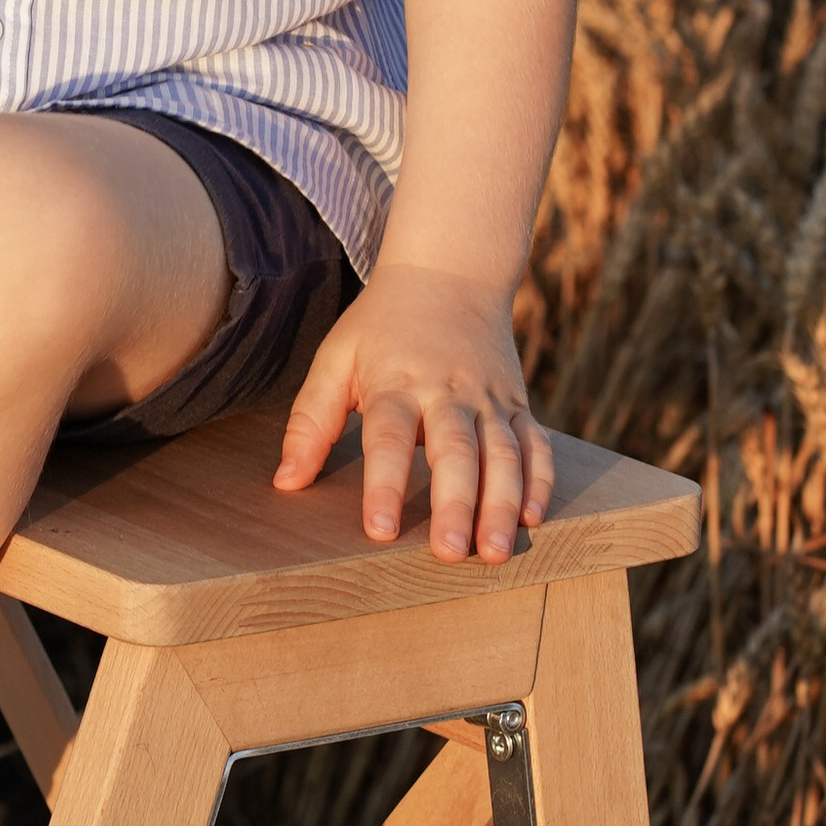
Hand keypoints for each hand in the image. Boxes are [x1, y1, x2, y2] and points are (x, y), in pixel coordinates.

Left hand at [273, 266, 555, 560]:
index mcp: (396, 382)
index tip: (381, 530)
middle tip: (449, 553)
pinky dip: (540, 480)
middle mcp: (447, 391)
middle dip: (455, 504)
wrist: (449, 271)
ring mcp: (489, 397)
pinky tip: (535, 517)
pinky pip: (536, 443)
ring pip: (502, 454)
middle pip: (454, 451)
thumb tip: (286, 482)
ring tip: (495, 553)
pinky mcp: (518, 402)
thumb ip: (310, 421)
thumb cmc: (380, 326)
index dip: (385, 485)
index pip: (388, 438)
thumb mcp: (336, 359)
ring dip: (502, 504)